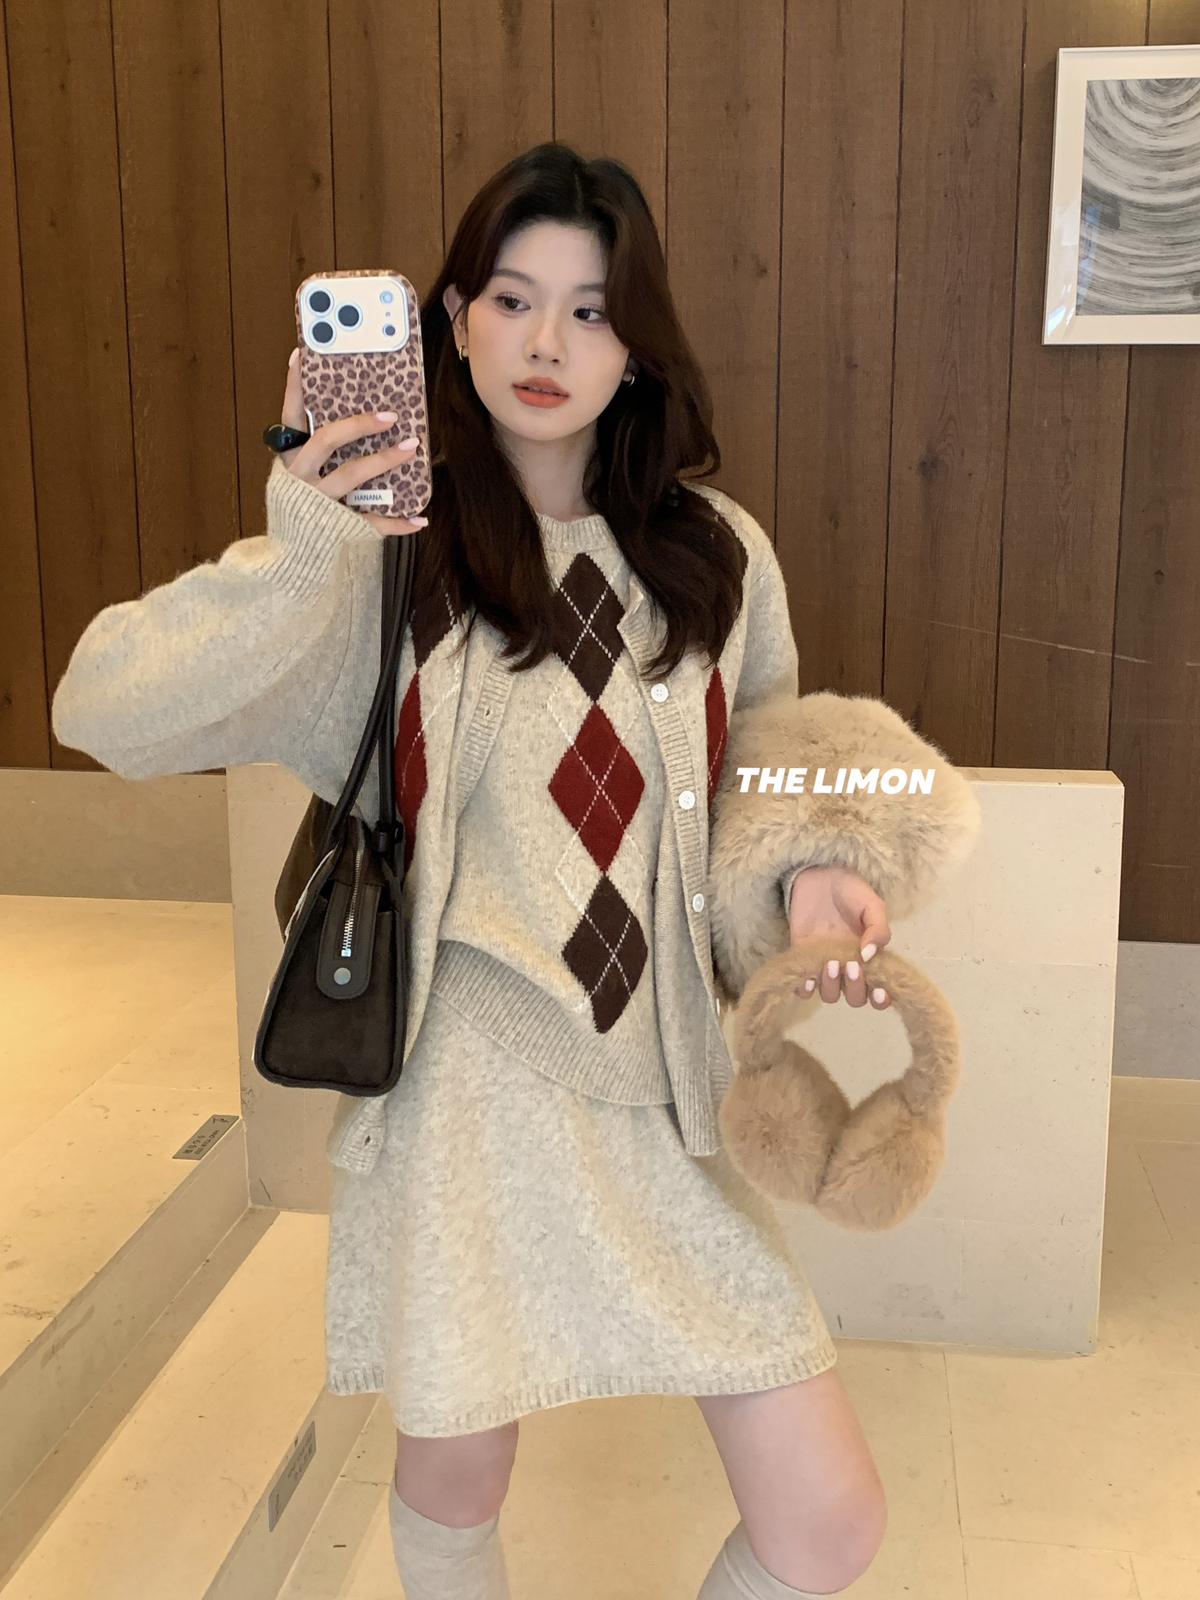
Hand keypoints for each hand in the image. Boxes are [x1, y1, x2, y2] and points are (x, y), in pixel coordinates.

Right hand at [279, 347, 428, 537]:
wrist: (288, 560)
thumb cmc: (299, 506)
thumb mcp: (301, 472)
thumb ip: (317, 446)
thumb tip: (352, 409)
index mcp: (289, 457)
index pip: (290, 415)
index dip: (294, 387)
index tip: (302, 356)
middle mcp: (300, 477)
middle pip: (326, 440)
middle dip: (359, 425)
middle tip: (391, 416)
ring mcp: (318, 502)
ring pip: (352, 475)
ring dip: (384, 461)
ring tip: (411, 448)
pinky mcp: (336, 527)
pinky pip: (370, 522)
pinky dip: (397, 522)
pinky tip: (419, 518)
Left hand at [787, 865, 892, 1008]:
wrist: (818, 876)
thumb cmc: (850, 890)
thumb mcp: (872, 905)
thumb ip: (878, 929)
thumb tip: (870, 956)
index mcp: (871, 959)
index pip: (880, 991)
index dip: (881, 999)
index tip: (880, 991)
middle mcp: (849, 968)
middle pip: (855, 998)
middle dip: (855, 987)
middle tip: (850, 965)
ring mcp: (824, 966)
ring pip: (830, 995)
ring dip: (831, 986)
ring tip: (829, 964)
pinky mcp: (802, 961)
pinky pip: (803, 988)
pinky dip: (805, 989)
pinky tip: (807, 979)